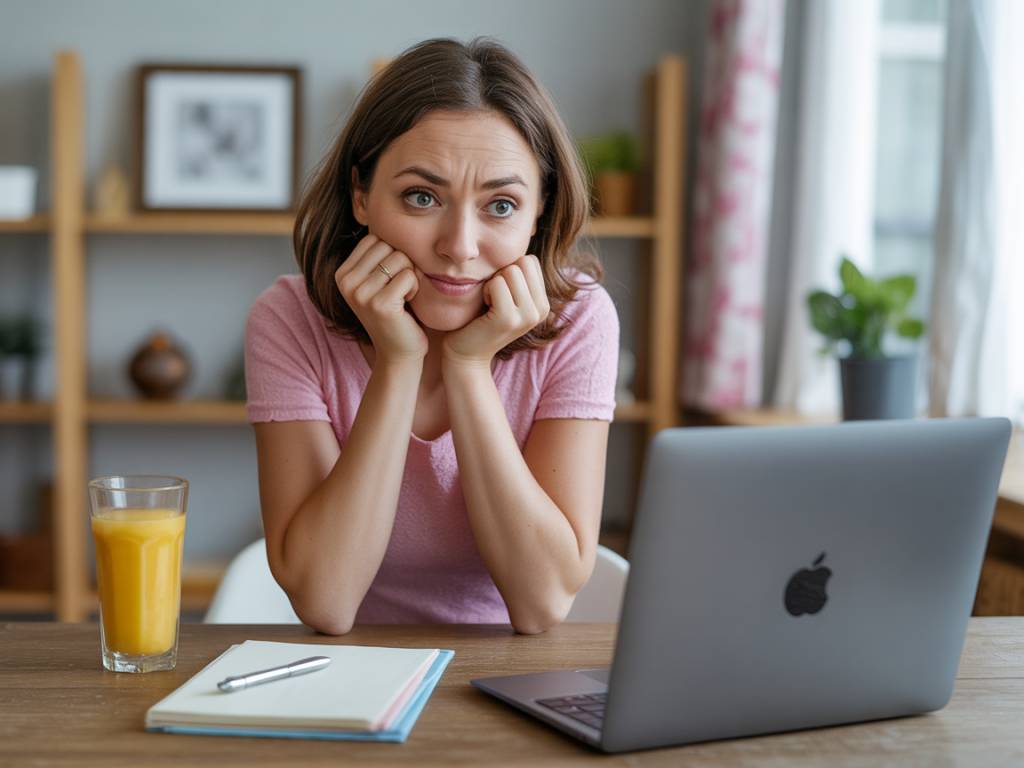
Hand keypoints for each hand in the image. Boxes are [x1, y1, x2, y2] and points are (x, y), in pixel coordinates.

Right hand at [334, 234, 427, 363]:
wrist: (399, 352)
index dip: (392, 255)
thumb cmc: (397, 312)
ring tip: (402, 297)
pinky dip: (415, 288)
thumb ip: (377, 254)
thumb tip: (378, 213)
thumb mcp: (379, 280)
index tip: (389, 280)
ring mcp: (360, 293)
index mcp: (341, 273)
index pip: (375, 239)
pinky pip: (409, 276)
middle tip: (398, 290)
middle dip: (403, 265)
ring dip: (410, 277)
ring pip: (400, 259)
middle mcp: (345, 282)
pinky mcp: (379, 304)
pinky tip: (407, 305)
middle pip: (388, 246)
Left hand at [442, 255, 550, 368]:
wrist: (466, 352)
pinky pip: (497, 283)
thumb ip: (518, 275)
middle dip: (502, 274)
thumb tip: (527, 235)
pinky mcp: (508, 319)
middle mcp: (541, 310)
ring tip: (489, 303)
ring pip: (510, 271)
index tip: (501, 293)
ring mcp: (527, 316)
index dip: (510, 270)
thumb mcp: (506, 294)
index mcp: (543, 303)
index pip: (530, 261)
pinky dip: (485, 290)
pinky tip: (484, 307)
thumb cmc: (480, 317)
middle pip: (522, 262)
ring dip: (493, 283)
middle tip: (493, 298)